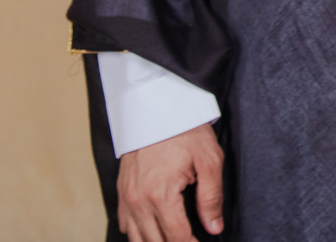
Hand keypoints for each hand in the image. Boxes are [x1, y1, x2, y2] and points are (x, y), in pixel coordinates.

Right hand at [116, 123, 224, 241]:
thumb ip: (212, 197)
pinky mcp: (121, 192)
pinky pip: (125, 225)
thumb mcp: (209, 160)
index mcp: (160, 195)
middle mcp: (138, 201)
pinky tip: (153, 232)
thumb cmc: (185, 130)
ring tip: (174, 239)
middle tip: (190, 241)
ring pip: (137, 239)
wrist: (157, 107)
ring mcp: (126, 198)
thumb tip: (214, 227)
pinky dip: (138, 235)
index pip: (176, 238)